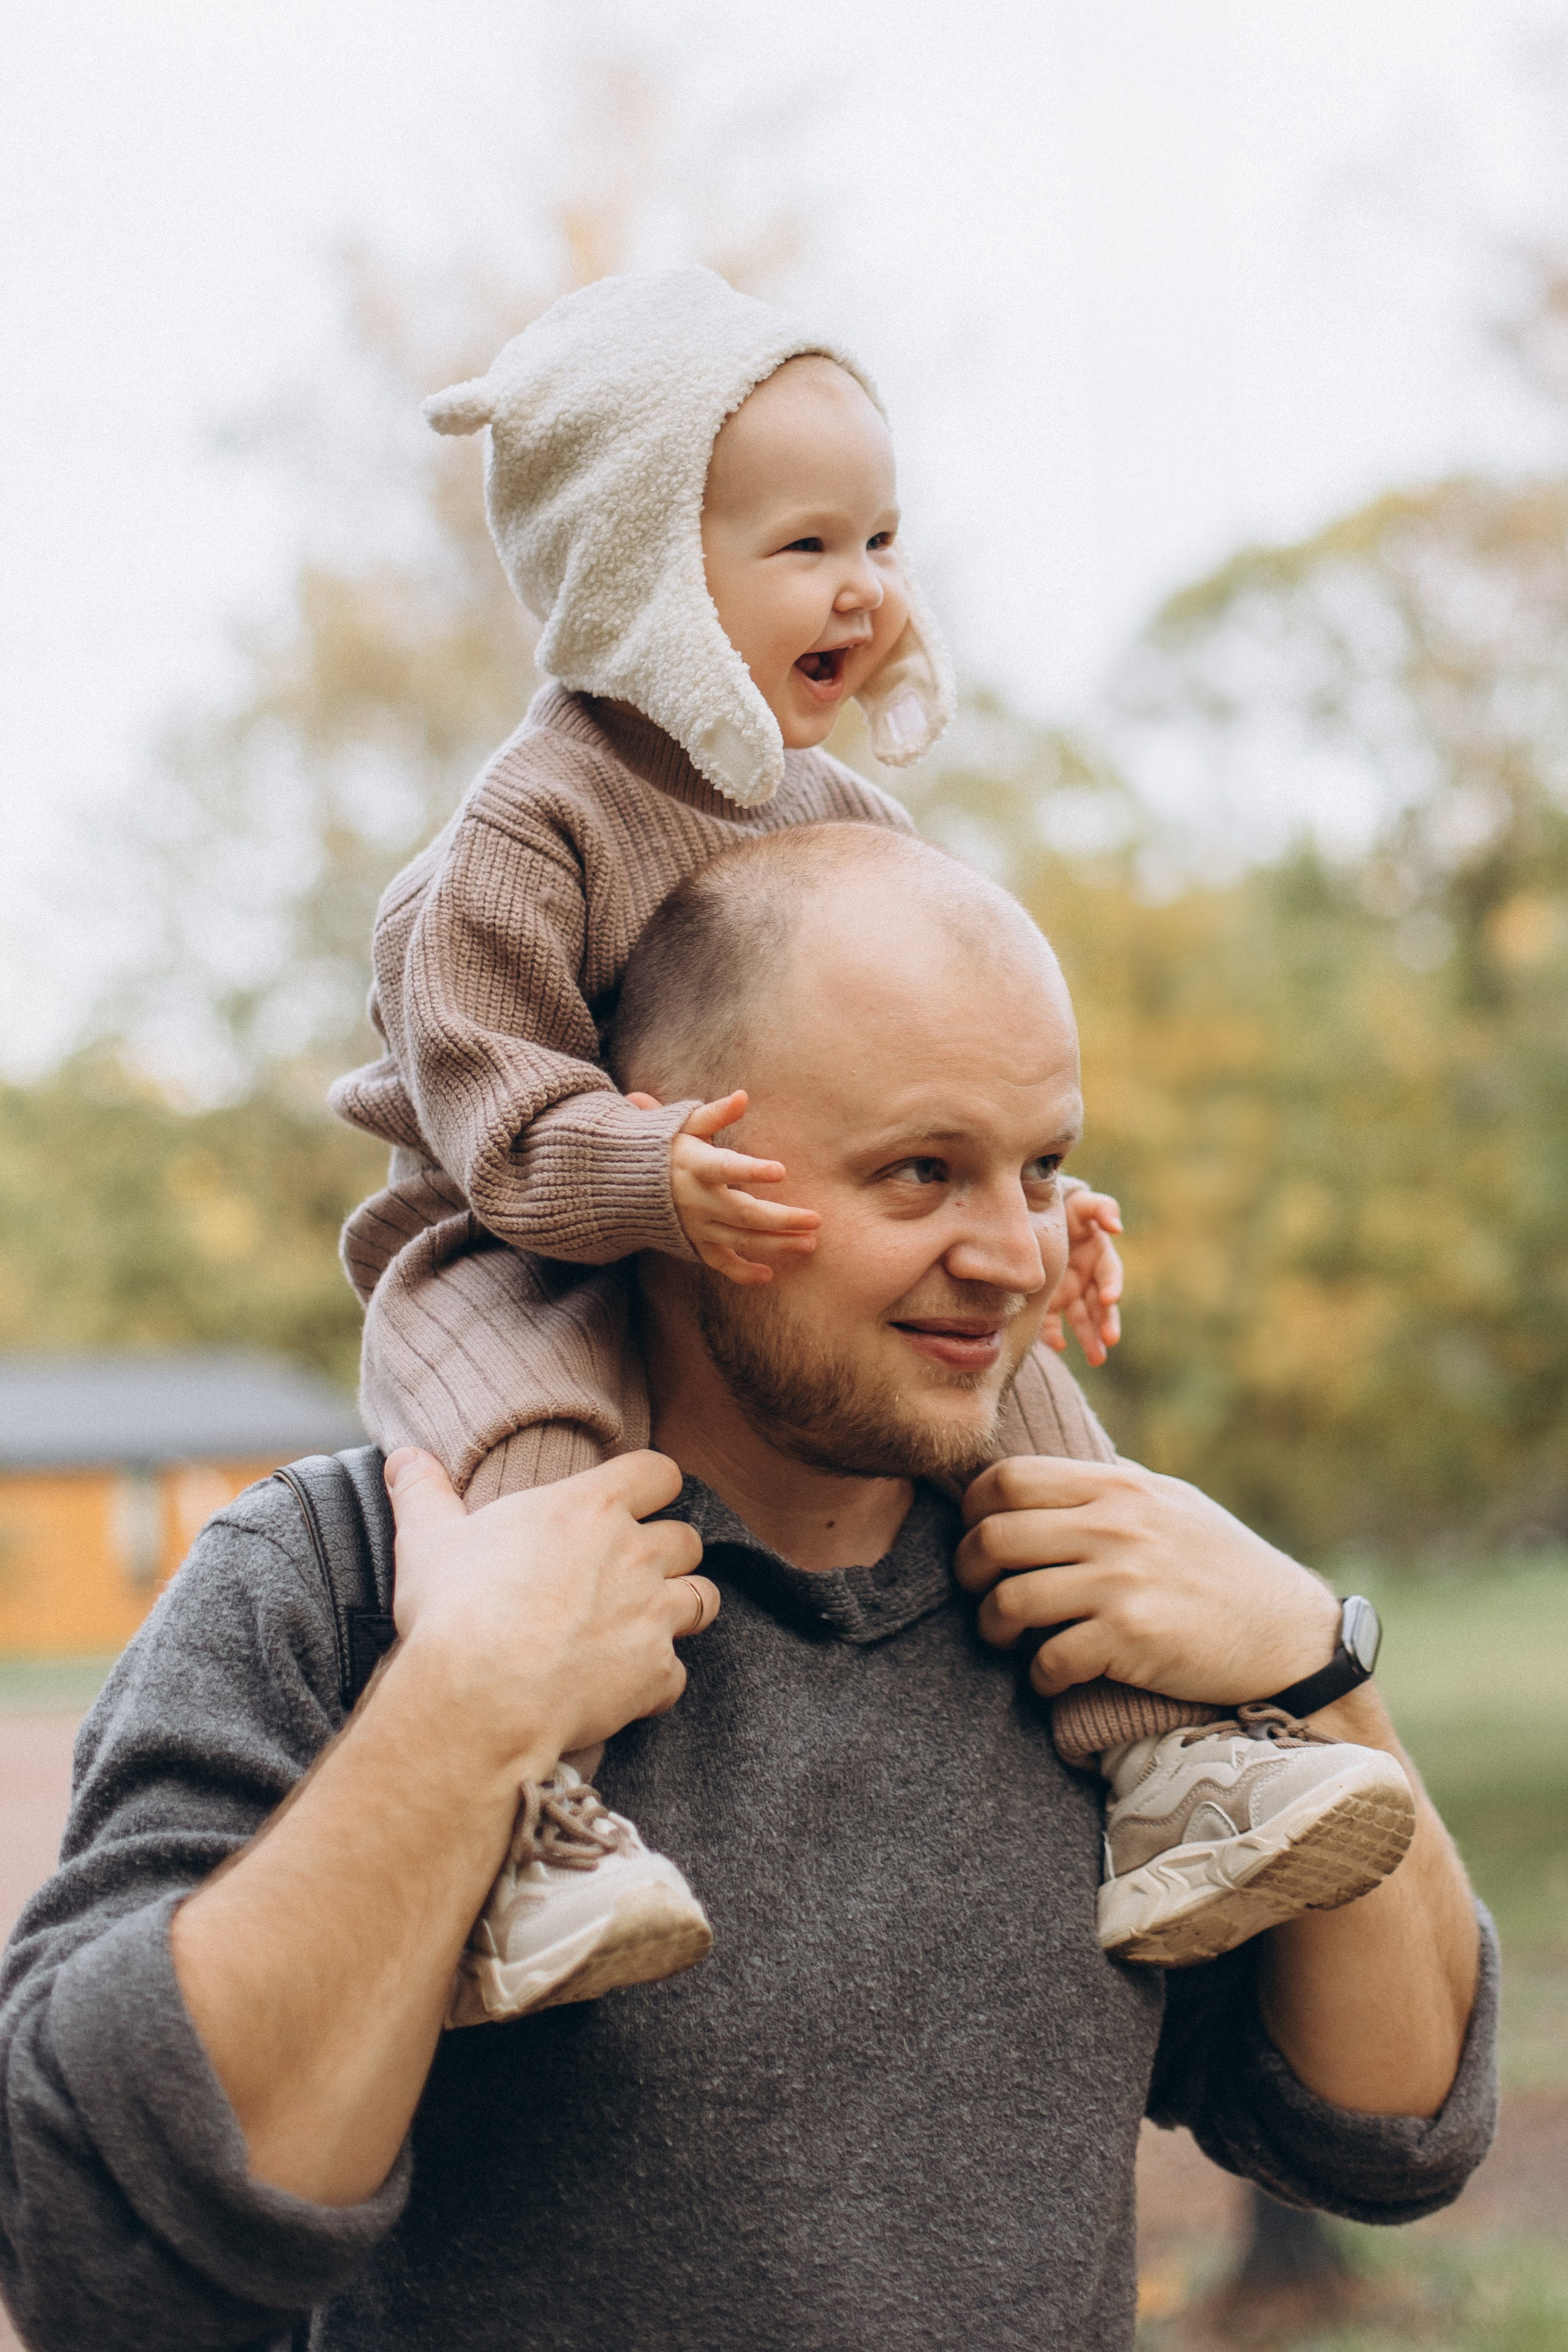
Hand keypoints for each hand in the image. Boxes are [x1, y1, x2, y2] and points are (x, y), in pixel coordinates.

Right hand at [386, 1448, 718, 1782]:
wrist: (478, 1697)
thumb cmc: (455, 1611)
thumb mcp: (427, 1540)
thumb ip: (423, 1492)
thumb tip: (403, 1457)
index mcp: (590, 1507)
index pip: (660, 1473)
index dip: (652, 1488)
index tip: (633, 1506)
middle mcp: (635, 1554)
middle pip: (686, 1538)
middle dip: (666, 1554)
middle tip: (628, 1575)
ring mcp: (653, 1614)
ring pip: (703, 1599)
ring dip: (681, 1609)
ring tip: (645, 1624)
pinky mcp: (655, 1673)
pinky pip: (677, 1673)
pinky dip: (656, 1681)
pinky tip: (624, 1688)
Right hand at [640, 1088, 820, 1284]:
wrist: (623, 1183)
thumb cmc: (665, 1147)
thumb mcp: (685, 1125)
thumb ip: (715, 1114)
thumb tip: (743, 1097)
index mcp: (696, 1165)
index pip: (726, 1168)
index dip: (752, 1170)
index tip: (782, 1170)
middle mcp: (697, 1199)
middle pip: (744, 1213)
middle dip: (782, 1219)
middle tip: (816, 1220)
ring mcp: (696, 1225)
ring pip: (740, 1240)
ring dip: (776, 1245)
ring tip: (809, 1243)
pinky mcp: (694, 1243)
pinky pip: (719, 1263)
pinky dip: (741, 1273)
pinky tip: (769, 1275)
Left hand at [955, 1455, 1339, 1702]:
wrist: (1289, 1635)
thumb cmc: (1224, 1566)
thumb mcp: (1173, 1501)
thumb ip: (1113, 1484)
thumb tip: (1054, 1471)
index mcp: (1118, 1486)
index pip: (1008, 1477)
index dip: (973, 1509)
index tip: (976, 1536)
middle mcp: (1115, 1527)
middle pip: (993, 1537)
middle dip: (967, 1570)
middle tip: (978, 1591)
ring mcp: (1122, 1583)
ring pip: (1009, 1601)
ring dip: (993, 1628)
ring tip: (1007, 1638)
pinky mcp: (1131, 1640)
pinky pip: (1049, 1659)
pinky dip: (1038, 1676)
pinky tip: (1052, 1676)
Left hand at [1042, 1183, 1122, 1366]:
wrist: (1032, 1215)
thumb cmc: (1063, 1207)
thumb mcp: (1082, 1203)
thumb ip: (1102, 1209)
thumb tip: (1117, 1227)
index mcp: (1098, 1256)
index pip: (1109, 1274)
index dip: (1112, 1286)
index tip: (1110, 1299)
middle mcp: (1086, 1278)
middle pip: (1100, 1305)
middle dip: (1106, 1323)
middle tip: (1110, 1340)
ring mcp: (1068, 1293)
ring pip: (1082, 1319)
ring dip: (1090, 1338)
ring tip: (1097, 1359)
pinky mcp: (1048, 1302)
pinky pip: (1053, 1322)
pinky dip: (1055, 1335)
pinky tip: (1058, 1346)